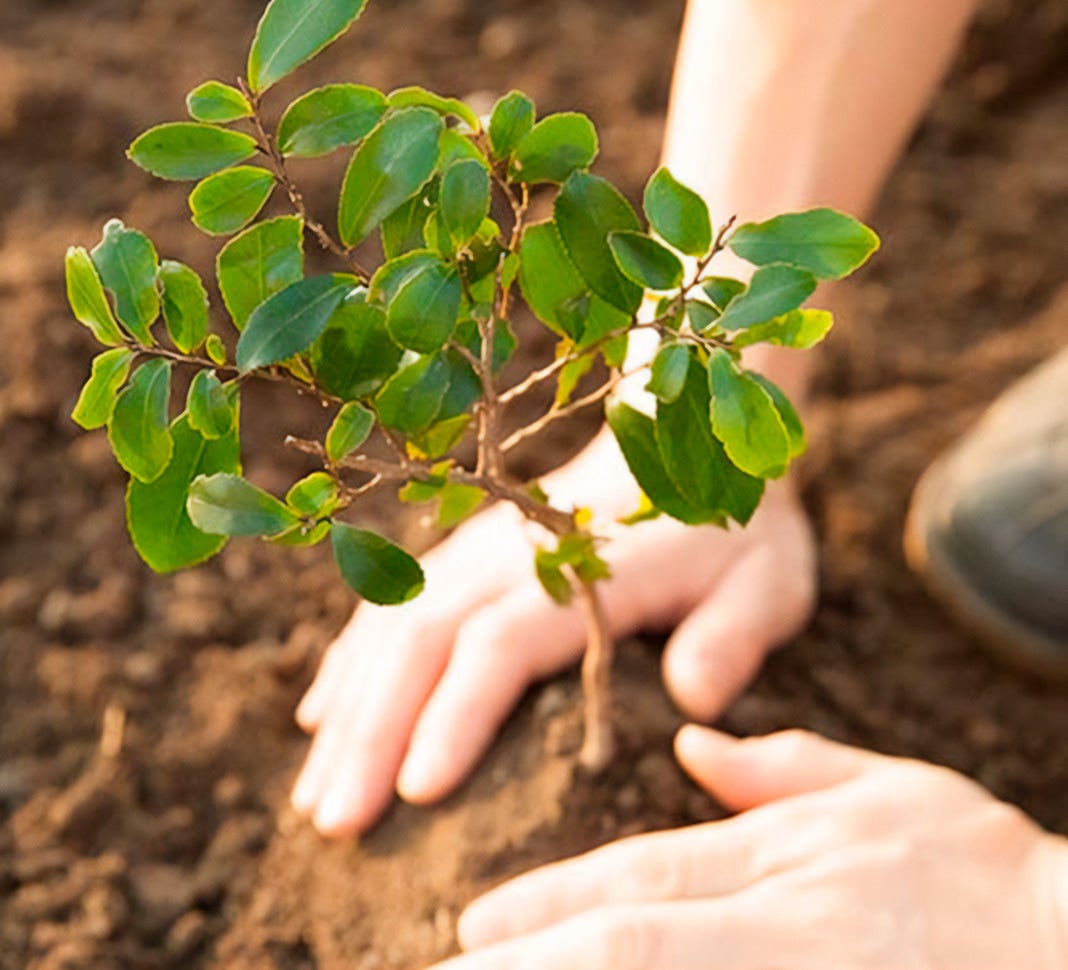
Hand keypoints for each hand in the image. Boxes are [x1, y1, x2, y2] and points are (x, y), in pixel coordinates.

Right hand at [290, 432, 816, 835]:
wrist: (681, 441)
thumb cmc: (727, 530)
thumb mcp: (765, 580)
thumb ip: (732, 635)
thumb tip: (692, 698)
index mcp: (582, 570)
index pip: (500, 644)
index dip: (455, 715)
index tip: (415, 792)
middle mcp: (510, 555)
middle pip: (421, 642)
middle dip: (373, 733)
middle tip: (335, 821)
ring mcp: (475, 550)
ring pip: (391, 628)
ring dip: (350, 711)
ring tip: (312, 795)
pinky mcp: (460, 555)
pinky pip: (388, 607)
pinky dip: (350, 664)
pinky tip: (321, 718)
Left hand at [439, 728, 1067, 969]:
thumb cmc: (980, 867)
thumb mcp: (889, 789)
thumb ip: (783, 767)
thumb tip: (696, 739)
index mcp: (782, 860)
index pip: (635, 882)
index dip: (546, 905)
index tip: (472, 926)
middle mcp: (777, 927)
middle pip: (624, 946)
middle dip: (525, 962)